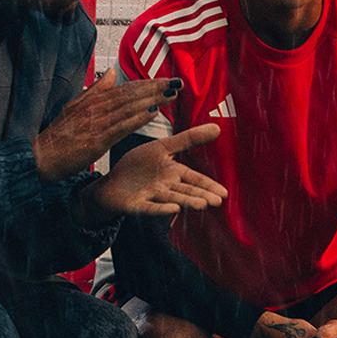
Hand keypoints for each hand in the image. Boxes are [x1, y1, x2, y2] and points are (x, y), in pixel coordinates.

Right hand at [31, 69, 182, 181]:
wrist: (42, 157)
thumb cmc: (59, 136)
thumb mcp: (75, 107)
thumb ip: (95, 90)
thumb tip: (111, 72)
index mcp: (93, 100)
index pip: (126, 88)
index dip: (148, 84)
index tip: (168, 80)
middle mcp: (96, 108)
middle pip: (131, 94)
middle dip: (156, 88)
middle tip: (178, 83)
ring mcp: (96, 123)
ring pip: (129, 107)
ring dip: (152, 99)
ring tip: (171, 94)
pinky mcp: (96, 139)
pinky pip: (121, 126)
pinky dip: (137, 118)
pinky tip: (153, 113)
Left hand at [71, 124, 225, 227]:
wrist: (112, 182)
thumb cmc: (138, 166)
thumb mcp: (162, 147)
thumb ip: (188, 139)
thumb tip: (217, 128)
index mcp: (172, 173)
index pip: (194, 179)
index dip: (208, 185)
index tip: (224, 193)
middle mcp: (165, 186)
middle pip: (186, 190)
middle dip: (201, 195)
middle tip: (217, 201)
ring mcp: (152, 196)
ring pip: (172, 198)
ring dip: (187, 201)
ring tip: (202, 205)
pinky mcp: (137, 204)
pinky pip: (150, 207)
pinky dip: (162, 208)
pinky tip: (174, 209)